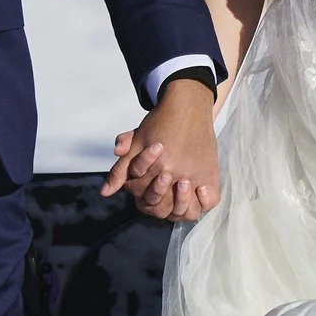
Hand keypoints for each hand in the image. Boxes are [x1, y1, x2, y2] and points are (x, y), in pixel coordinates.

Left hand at [103, 77, 218, 222]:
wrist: (187, 105)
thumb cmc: (159, 122)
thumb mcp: (135, 143)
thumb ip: (120, 170)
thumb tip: (104, 193)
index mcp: (156, 167)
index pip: (143, 197)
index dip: (140, 193)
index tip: (147, 180)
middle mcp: (176, 174)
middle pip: (164, 208)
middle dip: (158, 199)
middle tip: (162, 185)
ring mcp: (195, 175)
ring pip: (187, 211)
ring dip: (181, 206)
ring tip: (179, 193)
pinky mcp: (210, 173)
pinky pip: (210, 200)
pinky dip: (204, 201)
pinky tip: (198, 191)